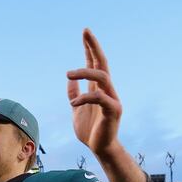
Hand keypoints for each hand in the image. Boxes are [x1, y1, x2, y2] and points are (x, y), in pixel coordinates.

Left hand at [67, 28, 122, 155]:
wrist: (99, 148)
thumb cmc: (89, 130)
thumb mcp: (76, 109)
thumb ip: (74, 94)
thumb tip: (69, 79)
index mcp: (98, 89)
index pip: (94, 64)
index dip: (90, 49)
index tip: (85, 33)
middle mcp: (107, 90)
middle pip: (102, 63)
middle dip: (94, 47)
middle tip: (85, 32)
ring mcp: (112, 99)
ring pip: (102, 77)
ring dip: (85, 72)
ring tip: (68, 73)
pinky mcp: (113, 110)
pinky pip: (100, 98)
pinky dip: (85, 98)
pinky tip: (74, 104)